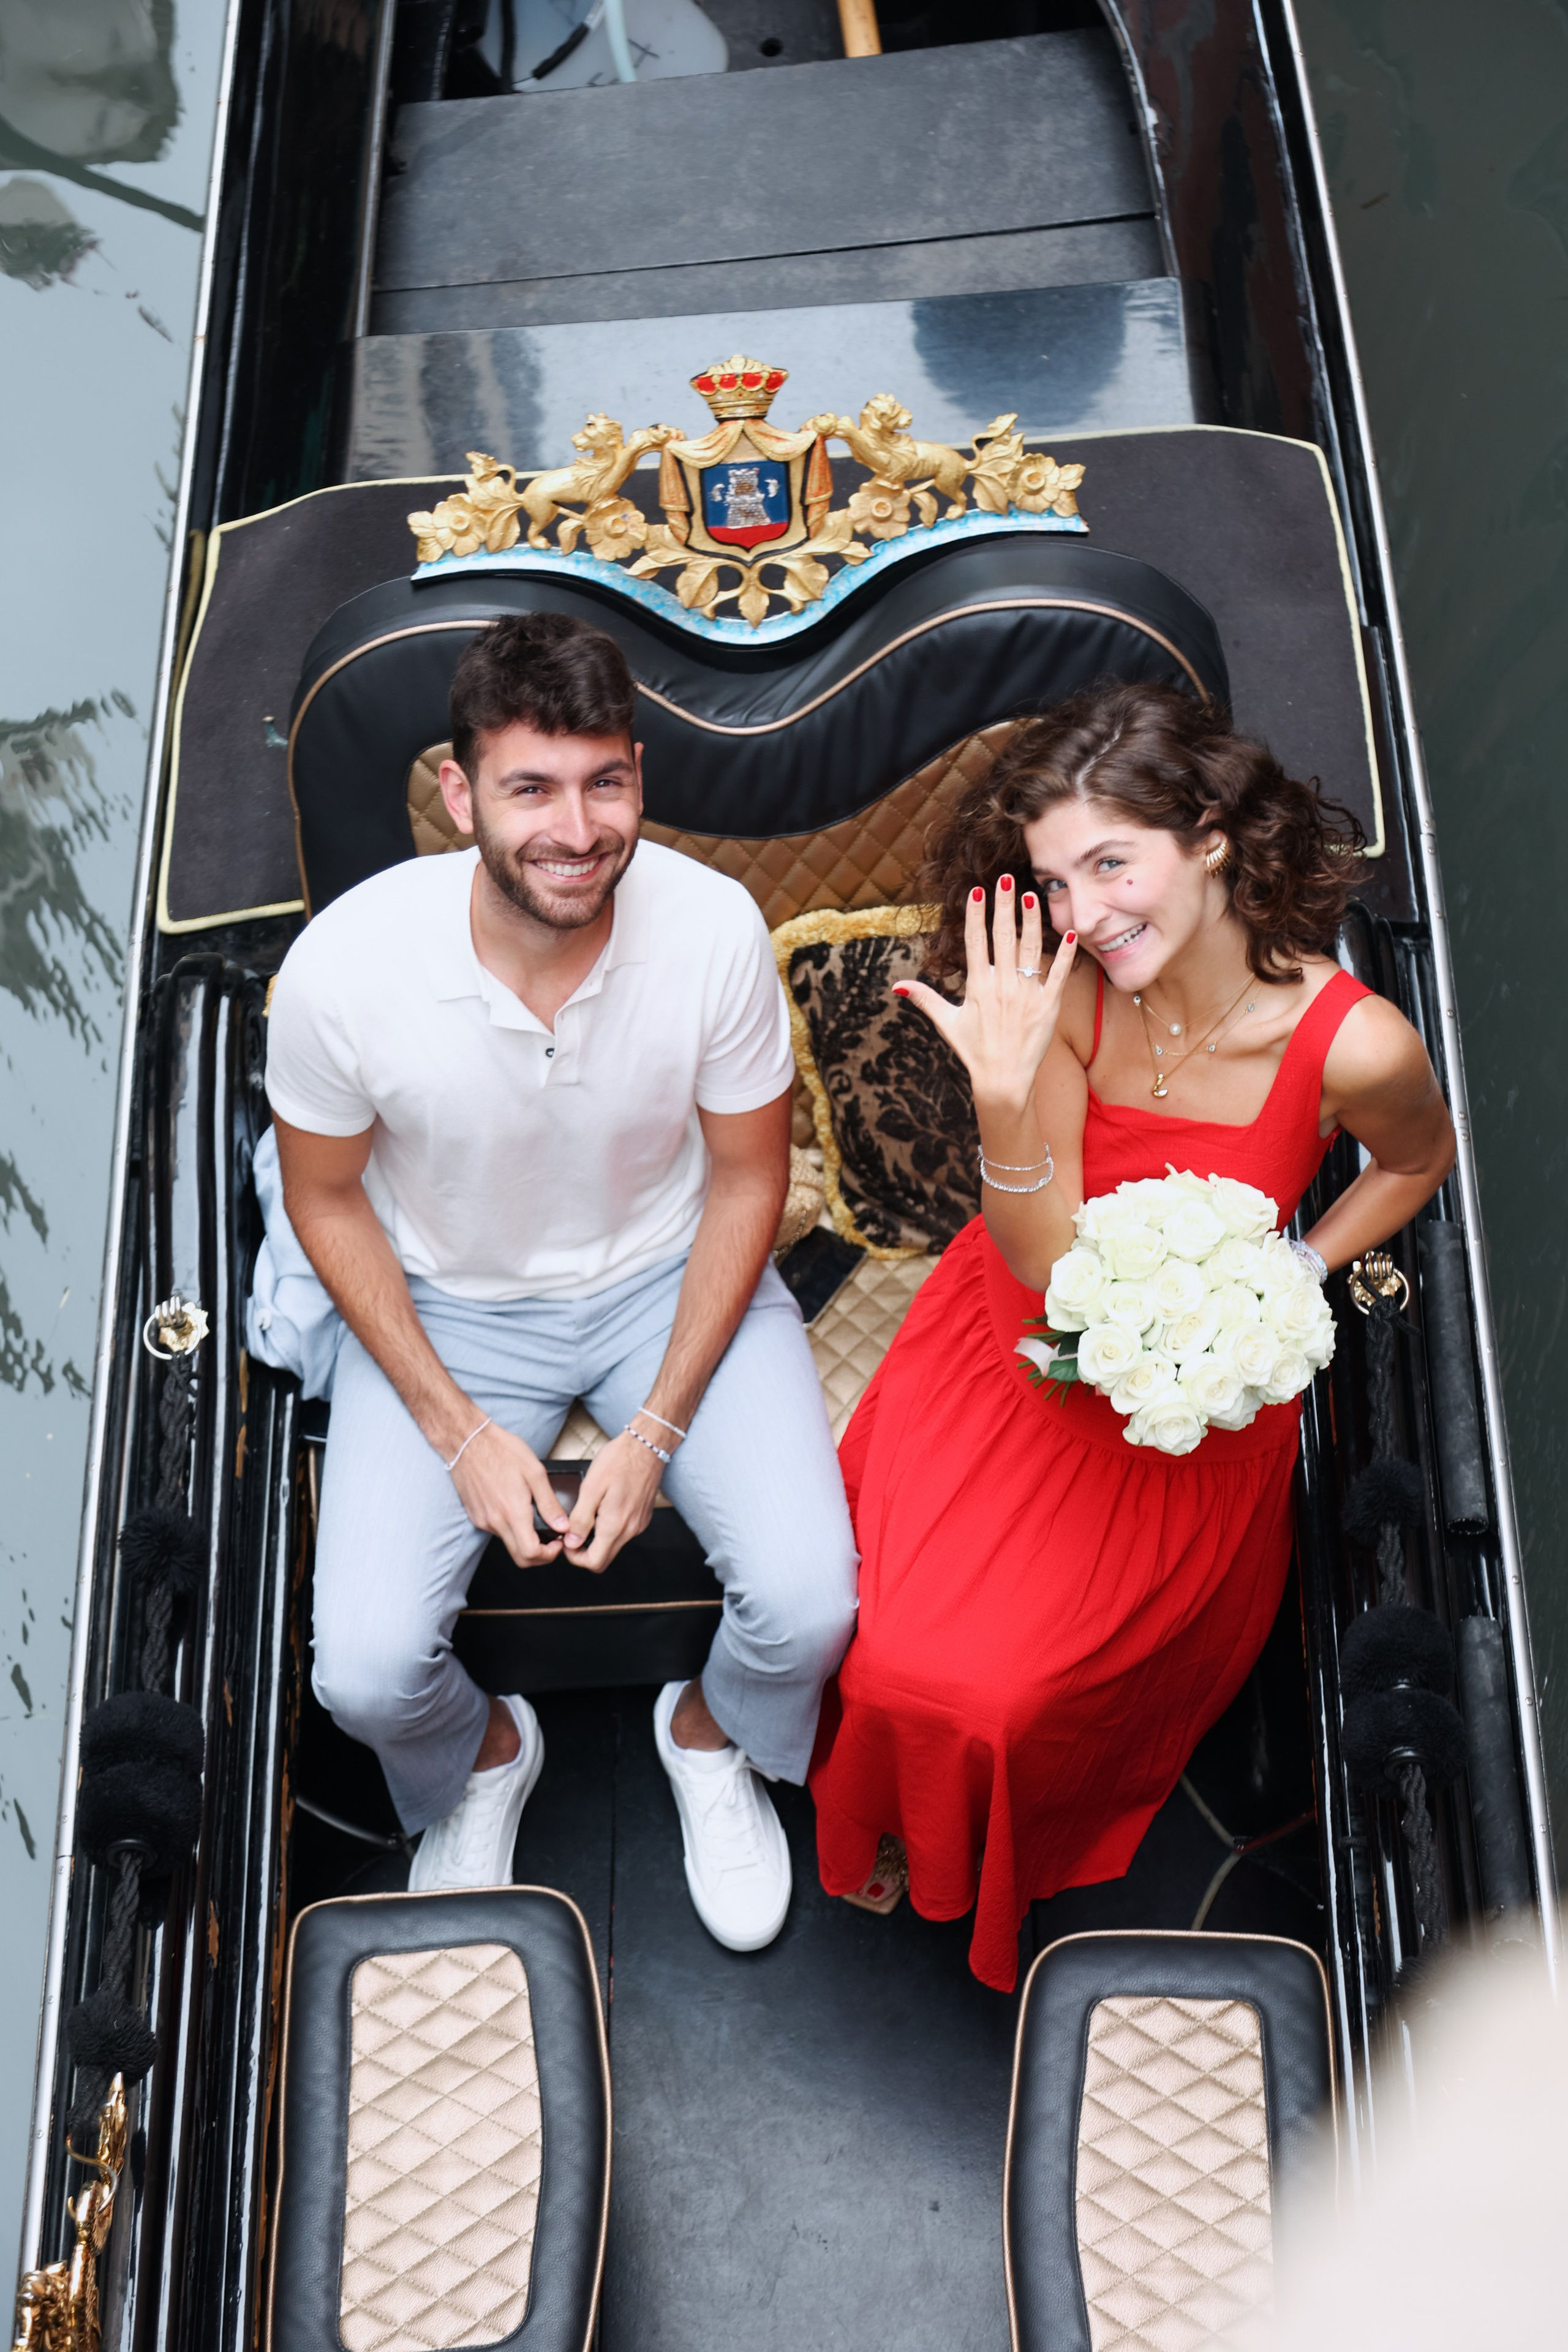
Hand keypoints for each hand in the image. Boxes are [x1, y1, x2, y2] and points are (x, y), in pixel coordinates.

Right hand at [450, 1422, 571, 1565]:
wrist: (467, 1441)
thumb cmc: (501, 1450)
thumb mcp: (534, 1472)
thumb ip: (549, 1503)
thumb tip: (562, 1526)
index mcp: (513, 1512)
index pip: (531, 1553)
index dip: (549, 1555)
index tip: (558, 1542)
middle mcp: (495, 1522)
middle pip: (520, 1558)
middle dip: (540, 1555)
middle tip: (552, 1539)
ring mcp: (483, 1520)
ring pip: (508, 1544)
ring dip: (525, 1541)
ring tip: (536, 1519)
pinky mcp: (476, 1515)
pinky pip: (496, 1531)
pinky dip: (511, 1529)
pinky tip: (517, 1509)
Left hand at [561, 1431, 665, 1571]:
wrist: (647, 1445)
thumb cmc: (619, 1460)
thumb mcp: (591, 1487)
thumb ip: (580, 1518)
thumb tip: (572, 1542)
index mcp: (615, 1525)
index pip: (594, 1562)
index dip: (575, 1557)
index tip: (567, 1541)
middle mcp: (630, 1530)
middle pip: (604, 1559)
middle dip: (584, 1552)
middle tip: (572, 1532)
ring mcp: (638, 1524)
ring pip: (613, 1546)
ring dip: (596, 1540)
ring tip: (586, 1516)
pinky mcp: (642, 1517)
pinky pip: (622, 1533)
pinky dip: (609, 1529)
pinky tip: (602, 1509)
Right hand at [895, 879, 1076, 1112]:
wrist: (1003, 1079)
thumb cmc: (974, 1051)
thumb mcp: (947, 1023)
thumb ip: (925, 999)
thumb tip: (898, 985)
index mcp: (978, 986)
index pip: (975, 941)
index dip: (977, 914)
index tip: (978, 891)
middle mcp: (1002, 985)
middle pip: (1002, 936)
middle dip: (1003, 905)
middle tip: (1005, 879)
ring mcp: (1027, 994)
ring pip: (1030, 948)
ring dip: (1030, 920)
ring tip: (1031, 895)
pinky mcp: (1048, 1005)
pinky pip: (1057, 973)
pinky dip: (1064, 953)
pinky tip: (1068, 931)